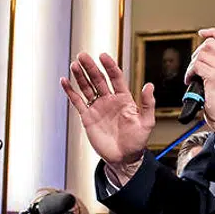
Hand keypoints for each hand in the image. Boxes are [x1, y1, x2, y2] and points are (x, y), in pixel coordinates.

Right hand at [62, 52, 154, 173]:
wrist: (124, 158)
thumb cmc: (137, 141)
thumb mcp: (146, 122)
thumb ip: (148, 104)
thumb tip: (149, 85)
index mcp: (124, 98)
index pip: (115, 77)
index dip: (109, 66)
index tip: (103, 56)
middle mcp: (110, 100)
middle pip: (98, 79)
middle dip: (91, 67)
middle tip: (83, 55)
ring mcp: (98, 107)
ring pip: (87, 88)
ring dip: (80, 76)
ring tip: (75, 64)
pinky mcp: (88, 117)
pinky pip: (78, 101)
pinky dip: (71, 91)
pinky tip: (65, 81)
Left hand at [186, 28, 214, 135]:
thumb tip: (209, 56)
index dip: (214, 31)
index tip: (203, 33)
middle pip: (211, 43)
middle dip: (198, 51)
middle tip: (196, 64)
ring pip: (201, 54)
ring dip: (192, 64)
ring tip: (193, 75)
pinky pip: (196, 66)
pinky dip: (189, 73)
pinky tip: (190, 80)